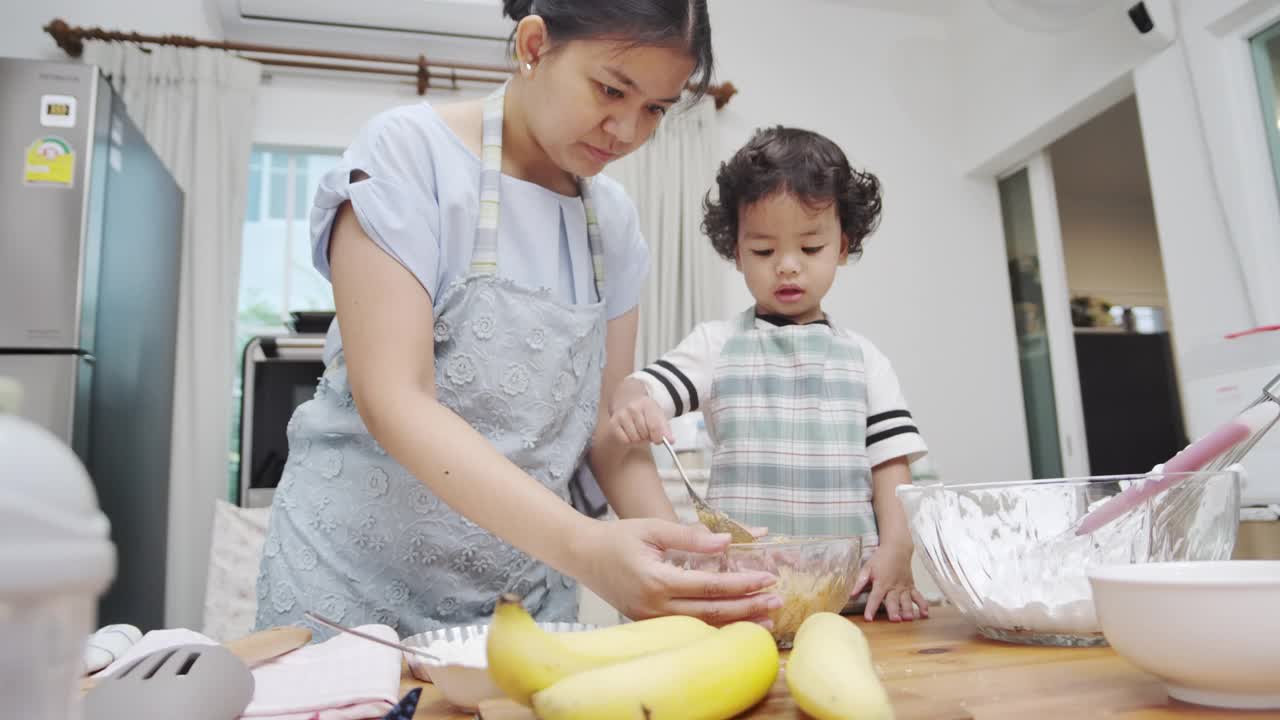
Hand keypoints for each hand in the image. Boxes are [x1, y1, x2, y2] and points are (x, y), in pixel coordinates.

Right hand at [572, 518, 780, 625]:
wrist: (584, 556)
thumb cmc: (618, 538)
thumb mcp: (653, 528)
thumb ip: (690, 536)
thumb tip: (726, 542)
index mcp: (656, 580)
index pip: (709, 586)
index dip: (741, 583)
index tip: (767, 577)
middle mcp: (654, 606)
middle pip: (711, 612)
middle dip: (748, 607)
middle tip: (776, 601)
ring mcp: (650, 619)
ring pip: (702, 626)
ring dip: (736, 622)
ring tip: (765, 620)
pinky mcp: (648, 623)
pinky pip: (688, 628)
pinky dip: (714, 626)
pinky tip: (734, 623)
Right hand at [608, 394, 671, 445]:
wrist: (626, 399)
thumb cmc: (645, 410)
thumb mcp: (658, 414)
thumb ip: (665, 428)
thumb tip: (670, 441)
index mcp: (647, 404)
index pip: (654, 425)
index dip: (658, 437)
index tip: (659, 440)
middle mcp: (633, 408)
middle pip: (644, 434)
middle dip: (648, 437)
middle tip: (648, 432)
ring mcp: (621, 415)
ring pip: (634, 439)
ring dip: (639, 440)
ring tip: (639, 432)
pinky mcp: (613, 423)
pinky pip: (624, 440)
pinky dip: (629, 441)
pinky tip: (630, 433)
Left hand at [850, 540, 928, 621]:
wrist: (897, 548)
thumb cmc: (880, 559)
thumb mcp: (867, 568)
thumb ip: (860, 582)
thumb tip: (851, 594)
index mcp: (881, 582)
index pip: (875, 597)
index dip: (871, 608)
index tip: (868, 618)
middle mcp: (893, 586)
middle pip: (893, 600)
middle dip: (894, 610)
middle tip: (895, 620)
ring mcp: (904, 587)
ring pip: (906, 600)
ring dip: (908, 609)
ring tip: (908, 619)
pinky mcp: (911, 587)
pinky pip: (918, 596)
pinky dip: (923, 605)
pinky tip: (925, 614)